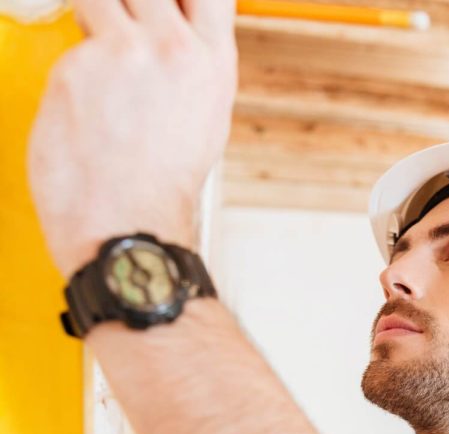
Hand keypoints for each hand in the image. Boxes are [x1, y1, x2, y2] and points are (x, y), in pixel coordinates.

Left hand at [27, 0, 237, 277]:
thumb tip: (168, 39)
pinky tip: (83, 111)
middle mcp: (172, 48)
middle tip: (120, 32)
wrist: (129, 228)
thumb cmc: (161, 191)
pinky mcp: (75, 68)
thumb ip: (188, 68)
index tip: (162, 7)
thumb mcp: (203, 122)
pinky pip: (68, 47)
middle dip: (127, 5)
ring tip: (99, 65)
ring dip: (93, 18)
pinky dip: (72, 73)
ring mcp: (123, 53)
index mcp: (211, 63)